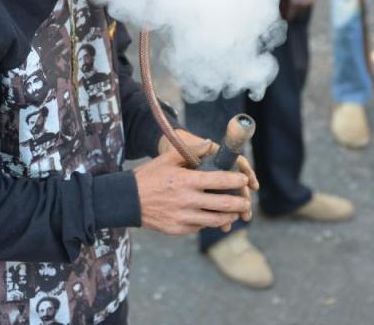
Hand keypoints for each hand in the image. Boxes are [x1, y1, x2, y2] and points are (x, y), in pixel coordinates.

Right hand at [136, 139, 253, 235]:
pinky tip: (214, 217)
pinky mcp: (179, 229)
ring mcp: (183, 217)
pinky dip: (210, 222)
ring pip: (216, 220)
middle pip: (224, 204)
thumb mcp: (167, 158)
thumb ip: (191, 151)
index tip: (243, 180)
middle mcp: (187, 200)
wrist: (127, 200)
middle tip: (246, 200)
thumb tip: (211, 144)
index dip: (236, 181)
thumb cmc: (149, 176)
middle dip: (240, 203)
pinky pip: (201, 226)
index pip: (220, 180)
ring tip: (235, 212)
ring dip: (230, 216)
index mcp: (186, 180)